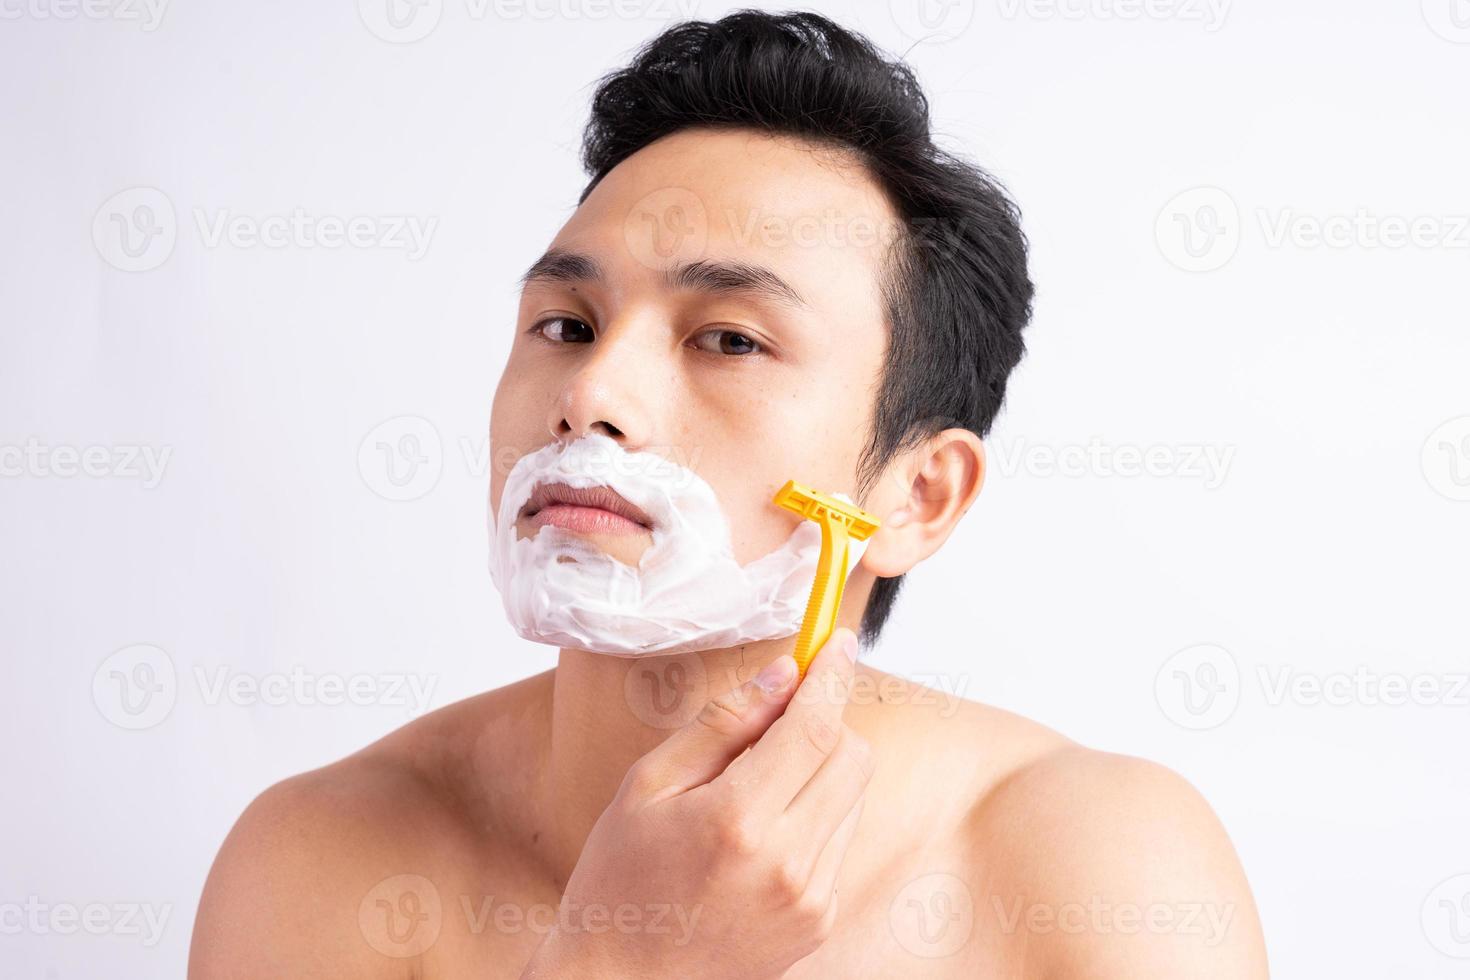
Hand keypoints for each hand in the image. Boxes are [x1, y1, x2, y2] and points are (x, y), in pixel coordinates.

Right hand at [520, 628, 872, 978]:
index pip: (814, 726)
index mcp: (739, 820)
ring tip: (756, 787)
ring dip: (822, 769)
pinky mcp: (821, 919)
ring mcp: (812, 897)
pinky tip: (762, 831)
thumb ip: (723, 724)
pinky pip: (840, 838)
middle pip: (852, 756)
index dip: (831, 675)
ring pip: (854, 795)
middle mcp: (789, 862)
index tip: (835, 642)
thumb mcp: (649, 786)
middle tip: (777, 719)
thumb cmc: (619, 881)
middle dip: (825, 722)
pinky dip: (816, 814)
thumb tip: (784, 674)